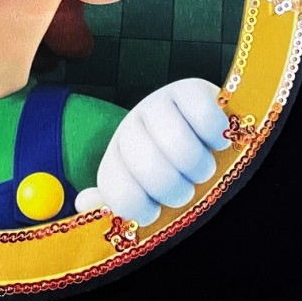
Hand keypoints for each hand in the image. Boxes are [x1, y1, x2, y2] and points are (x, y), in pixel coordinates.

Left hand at [75, 78, 230, 225]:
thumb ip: (120, 205)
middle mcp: (131, 127)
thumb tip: (84, 203)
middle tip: (188, 186)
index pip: (122, 195)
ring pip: (181, 148)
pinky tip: (217, 143)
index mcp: (116, 157)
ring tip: (204, 167)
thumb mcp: (147, 192)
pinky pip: (205, 119)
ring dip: (201, 167)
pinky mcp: (189, 89)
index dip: (146, 211)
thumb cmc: (174, 171)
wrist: (202, 130)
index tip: (159, 209)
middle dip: (178, 190)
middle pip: (154, 171)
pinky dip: (216, 138)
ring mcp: (157, 104)